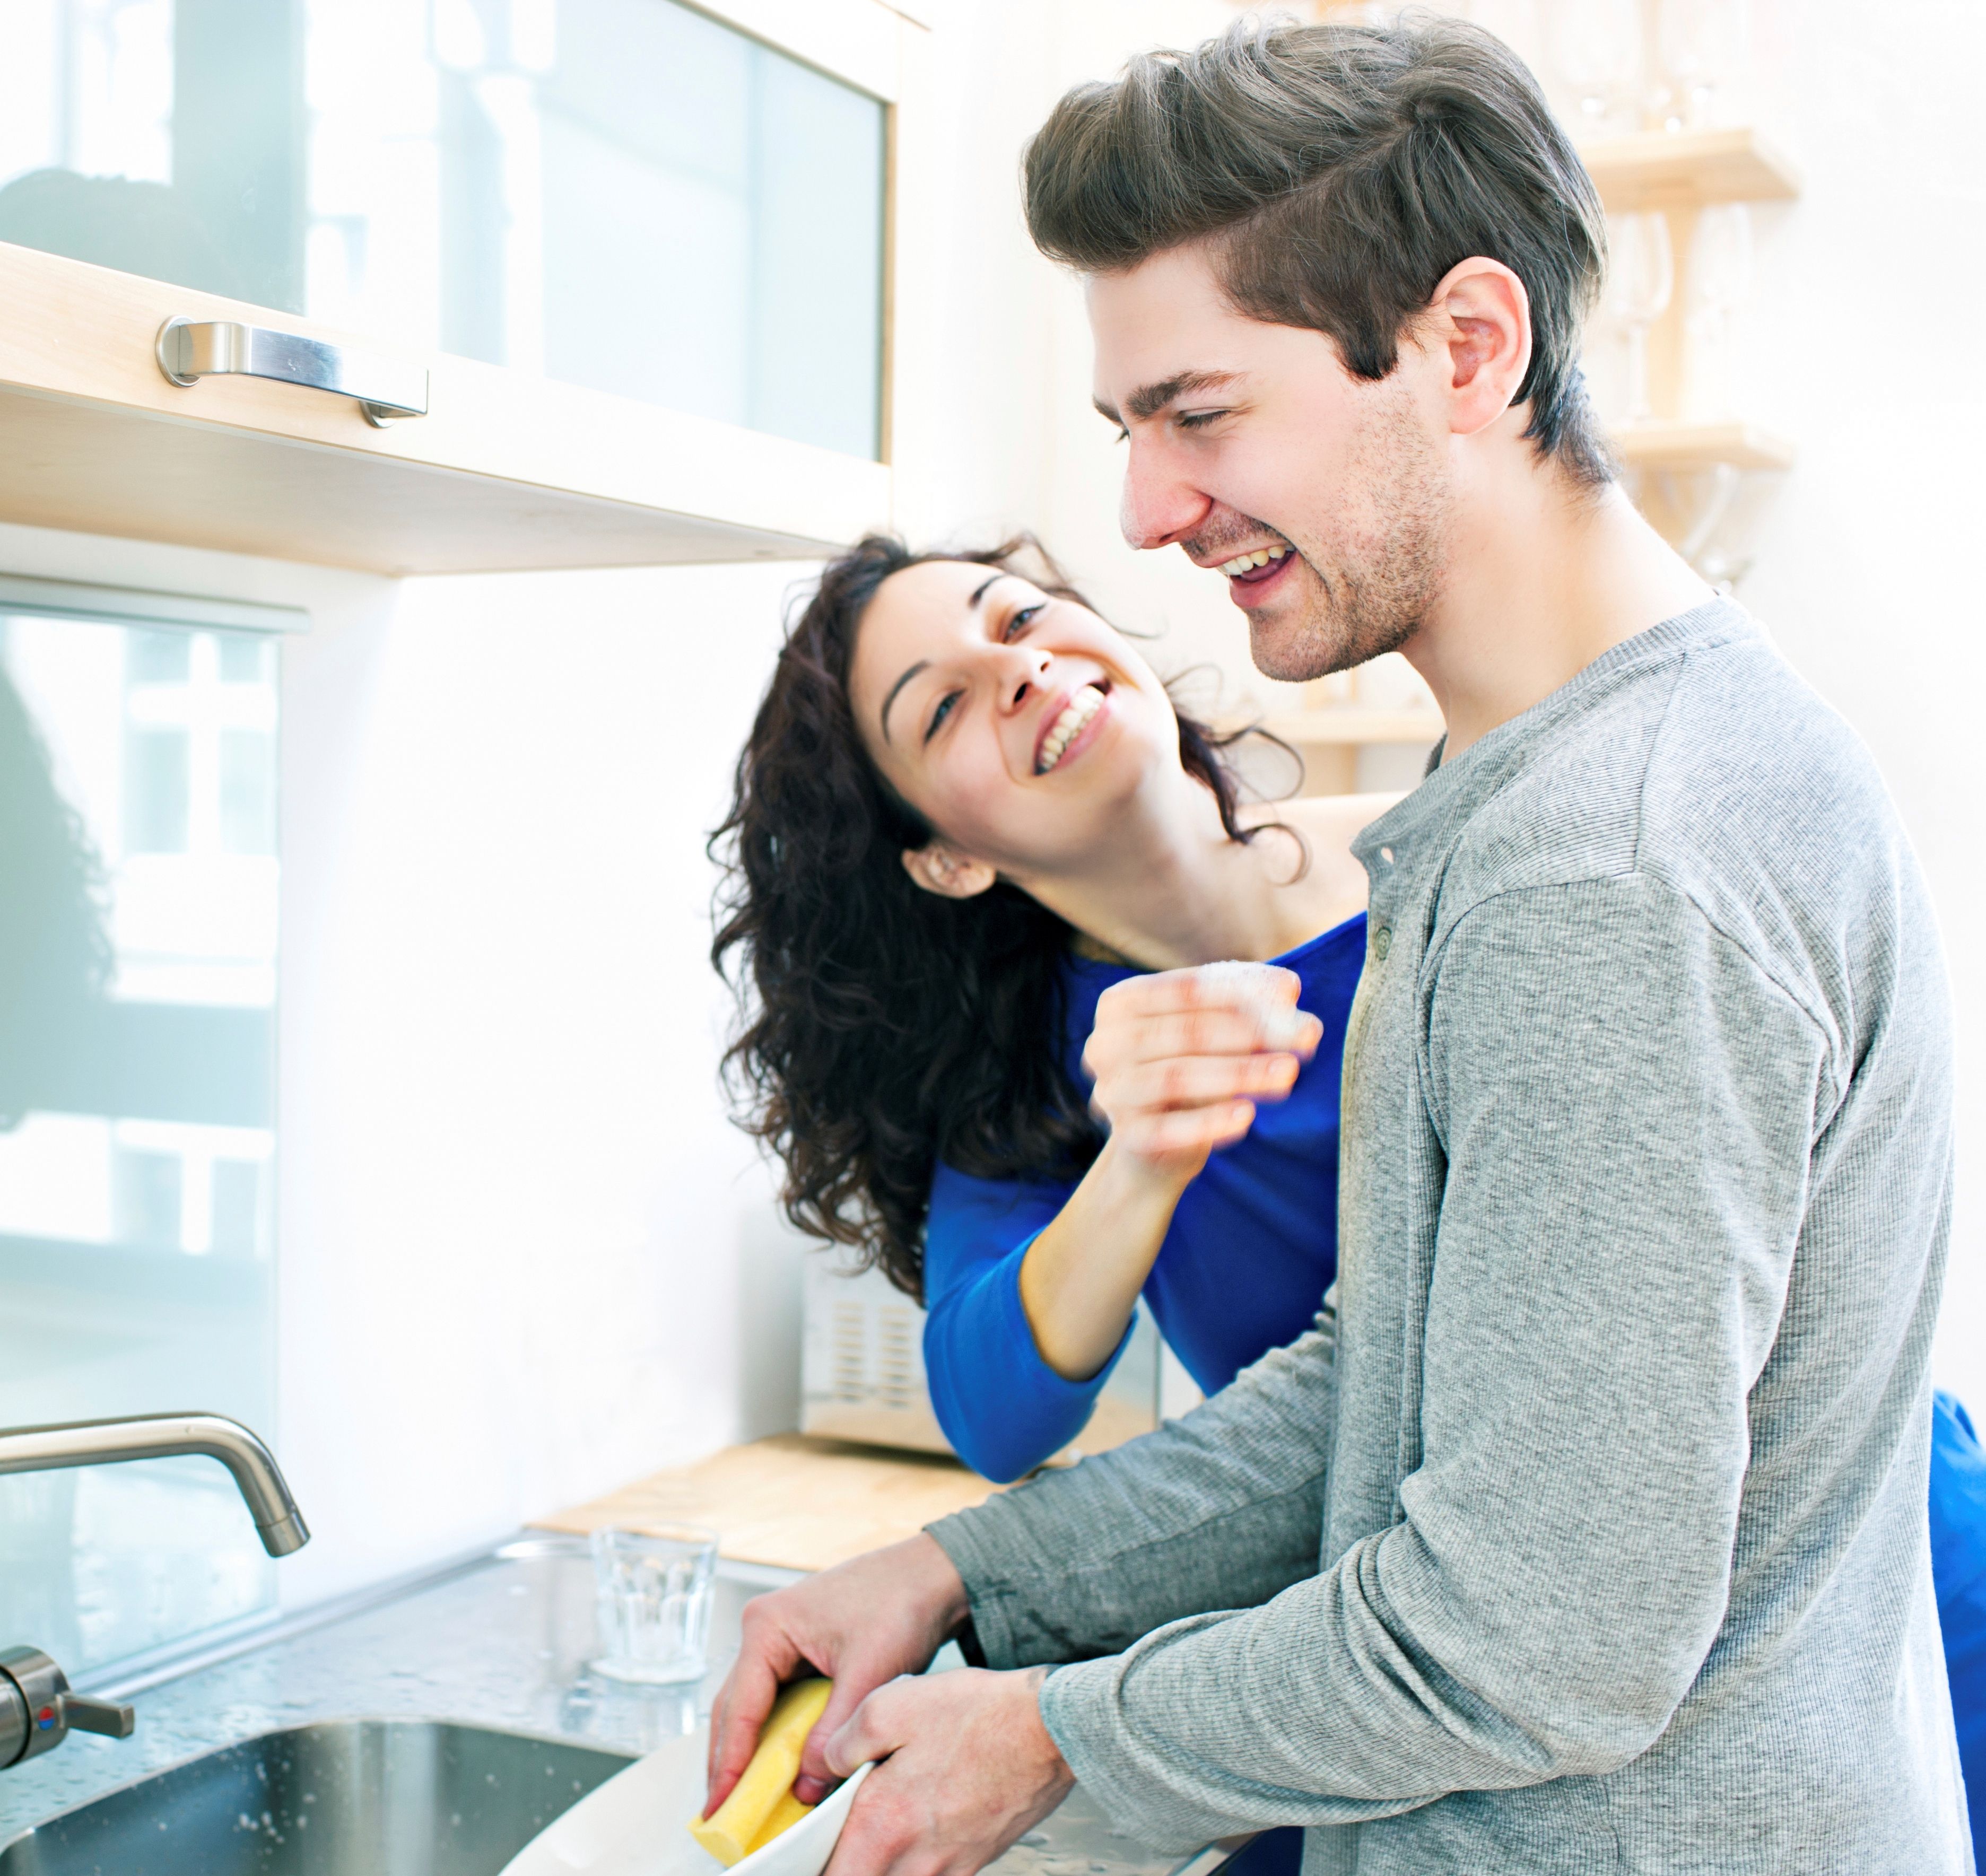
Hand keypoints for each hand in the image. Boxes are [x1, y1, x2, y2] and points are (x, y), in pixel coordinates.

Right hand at [706, 1535, 968, 1811]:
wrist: (931, 1575)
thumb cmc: (900, 1604)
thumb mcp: (868, 1673)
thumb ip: (833, 1732)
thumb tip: (805, 1788)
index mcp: (768, 1626)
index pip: (741, 1708)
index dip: (730, 1762)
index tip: (720, 1806)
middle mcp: (765, 1630)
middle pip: (734, 1708)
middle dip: (728, 1761)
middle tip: (721, 1813)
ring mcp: (779, 1639)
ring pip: (752, 1706)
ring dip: (749, 1750)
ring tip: (740, 1799)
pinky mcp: (799, 1651)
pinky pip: (776, 1701)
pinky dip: (774, 1735)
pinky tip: (777, 1767)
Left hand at [821, 1667, 1073, 1875]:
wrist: (1051, 1728)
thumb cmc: (979, 1715)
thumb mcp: (891, 1703)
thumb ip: (844, 1741)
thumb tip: (824, 1765)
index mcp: (882, 1826)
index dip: (805, 1871)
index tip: (795, 1859)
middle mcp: (914, 1860)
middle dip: (843, 1867)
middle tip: (837, 1842)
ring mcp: (949, 1866)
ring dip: (880, 1862)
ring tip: (881, 1826)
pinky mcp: (975, 1859)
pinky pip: (930, 1874)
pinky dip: (913, 1860)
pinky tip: (917, 1823)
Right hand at [1082, 963, 1322, 1184]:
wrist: (1158, 1143)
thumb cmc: (1188, 1067)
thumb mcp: (1211, 1031)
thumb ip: (1243, 1007)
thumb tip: (1288, 989)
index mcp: (1120, 1003)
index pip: (1186, 989)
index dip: (1242, 988)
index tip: (1293, 990)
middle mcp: (1104, 1044)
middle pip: (1187, 1032)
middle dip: (1253, 1031)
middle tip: (1307, 1034)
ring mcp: (1111, 1091)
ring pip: (1178, 1077)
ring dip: (1240, 1073)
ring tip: (1288, 1073)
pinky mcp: (1127, 1136)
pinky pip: (1170, 1128)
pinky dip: (1210, 1121)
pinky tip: (1248, 1115)